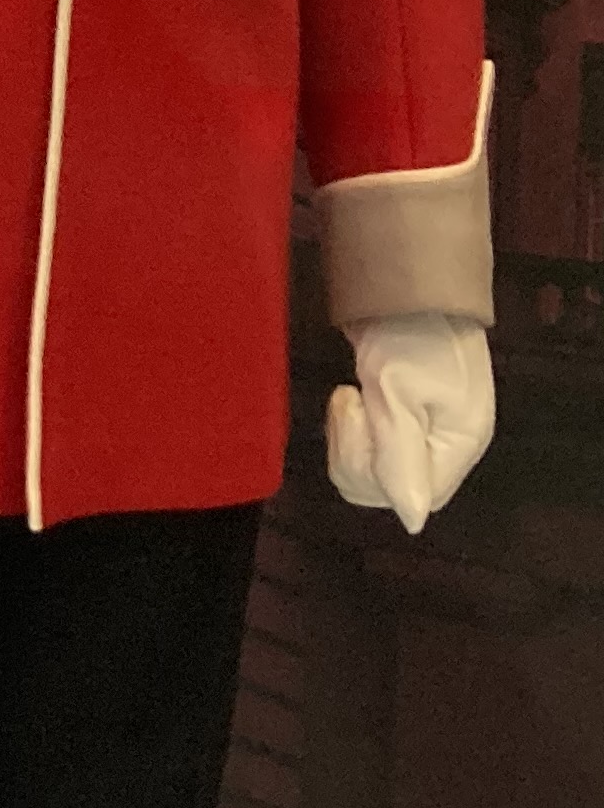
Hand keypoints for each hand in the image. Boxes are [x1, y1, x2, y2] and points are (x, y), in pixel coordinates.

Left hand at [326, 310, 493, 532]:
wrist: (405, 287)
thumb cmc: (410, 334)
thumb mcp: (399, 391)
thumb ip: (401, 455)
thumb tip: (412, 520)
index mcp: (458, 445)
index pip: (411, 494)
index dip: (374, 467)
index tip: (362, 414)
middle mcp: (443, 447)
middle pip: (387, 488)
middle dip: (356, 451)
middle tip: (352, 400)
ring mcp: (424, 434)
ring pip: (371, 471)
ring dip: (349, 439)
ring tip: (351, 395)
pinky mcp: (401, 419)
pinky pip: (369, 448)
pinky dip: (352, 429)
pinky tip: (352, 396)